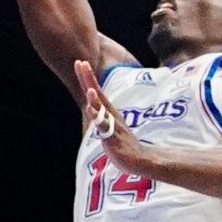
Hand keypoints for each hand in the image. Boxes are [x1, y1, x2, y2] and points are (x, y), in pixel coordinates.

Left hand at [74, 60, 153, 177]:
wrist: (140, 159)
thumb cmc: (123, 144)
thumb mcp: (110, 126)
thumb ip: (102, 116)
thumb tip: (94, 108)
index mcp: (108, 111)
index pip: (96, 91)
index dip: (87, 77)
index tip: (80, 62)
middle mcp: (110, 115)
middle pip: (97, 94)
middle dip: (89, 79)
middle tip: (82, 63)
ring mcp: (112, 125)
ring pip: (102, 110)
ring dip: (95, 99)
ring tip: (88, 89)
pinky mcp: (113, 138)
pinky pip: (104, 127)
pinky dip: (98, 118)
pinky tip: (90, 111)